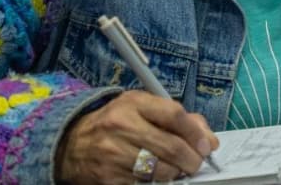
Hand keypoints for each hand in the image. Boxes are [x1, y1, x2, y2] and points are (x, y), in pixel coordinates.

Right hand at [56, 90, 219, 183]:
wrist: (72, 144)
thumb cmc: (113, 124)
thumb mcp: (140, 108)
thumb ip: (175, 118)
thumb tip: (207, 138)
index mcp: (133, 103)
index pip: (174, 115)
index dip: (196, 133)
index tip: (206, 145)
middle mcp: (122, 126)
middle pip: (172, 147)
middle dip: (192, 160)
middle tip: (195, 163)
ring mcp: (114, 154)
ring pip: (162, 171)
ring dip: (176, 174)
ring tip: (175, 170)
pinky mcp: (111, 179)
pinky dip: (158, 183)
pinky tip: (157, 177)